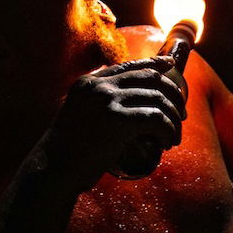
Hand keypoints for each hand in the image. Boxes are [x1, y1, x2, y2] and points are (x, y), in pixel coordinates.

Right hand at [43, 56, 185, 190]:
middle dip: (173, 96)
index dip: (155, 63)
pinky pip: (156, 118)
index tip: (171, 65)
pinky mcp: (117, 120)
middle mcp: (99, 86)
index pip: (130, 65)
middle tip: (180, 116)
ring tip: (174, 137)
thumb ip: (101, 106)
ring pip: (158, 99)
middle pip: (151, 79)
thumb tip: (134, 108)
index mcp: (90, 82)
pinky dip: (168, 131)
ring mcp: (107, 100)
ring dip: (173, 119)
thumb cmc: (68, 151)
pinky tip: (166, 144)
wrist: (52, 169)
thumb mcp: (81, 117)